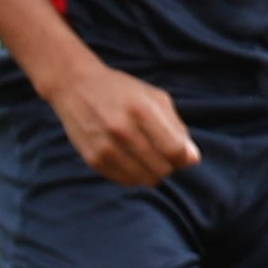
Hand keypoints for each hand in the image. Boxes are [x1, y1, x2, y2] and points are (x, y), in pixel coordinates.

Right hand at [46, 61, 199, 188]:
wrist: (74, 86)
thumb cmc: (122, 91)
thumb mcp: (155, 98)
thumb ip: (178, 128)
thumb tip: (193, 159)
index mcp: (142, 110)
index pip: (174, 150)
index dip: (184, 157)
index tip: (181, 153)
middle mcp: (122, 130)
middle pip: (162, 168)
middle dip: (170, 165)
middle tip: (163, 154)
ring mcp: (104, 146)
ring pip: (145, 179)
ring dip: (153, 172)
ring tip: (148, 157)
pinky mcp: (92, 158)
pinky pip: (125, 181)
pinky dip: (135, 175)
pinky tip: (132, 160)